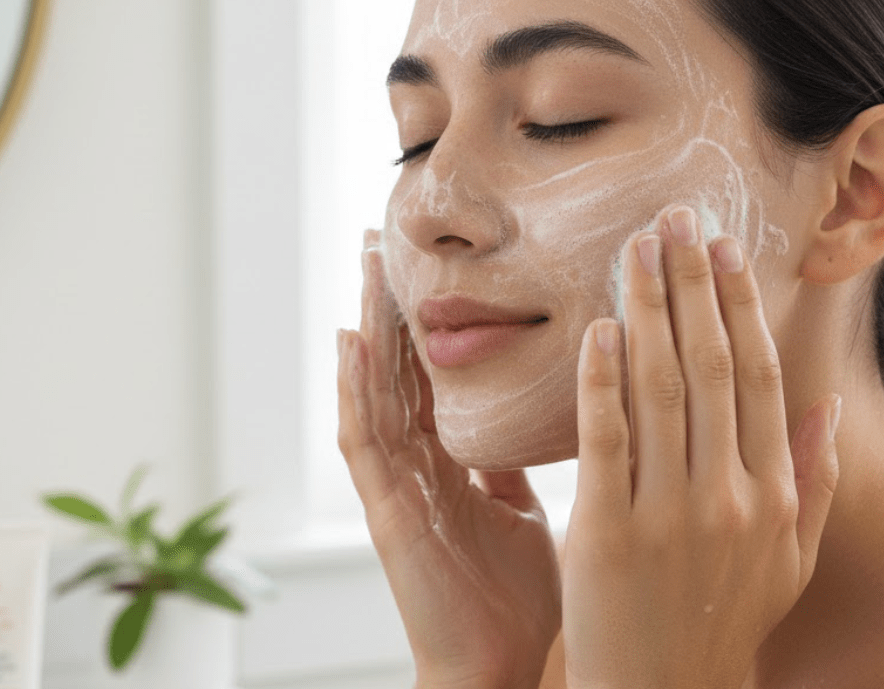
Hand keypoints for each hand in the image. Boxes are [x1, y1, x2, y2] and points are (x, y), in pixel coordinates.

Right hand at [338, 230, 560, 688]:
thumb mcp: (525, 508)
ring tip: (364, 266)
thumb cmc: (523, 597)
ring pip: (374, 389)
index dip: (424, 318)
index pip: (430, 373)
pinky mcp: (388, 514)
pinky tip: (351, 341)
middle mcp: (416, 465)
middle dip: (386, 305)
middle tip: (378, 239)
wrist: (508, 670)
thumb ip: (513, 461)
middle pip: (395, 368)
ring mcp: (397, 486)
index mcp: (450, 461)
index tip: (424, 263)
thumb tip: (532, 411)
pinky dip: (355, 390)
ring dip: (366, 326)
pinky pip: (365, 441)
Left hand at [563, 206, 840, 688]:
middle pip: (712, 366)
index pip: (762, 378)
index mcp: (772, 496)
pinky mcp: (607, 533)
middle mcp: (729, 498)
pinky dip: (602, 379)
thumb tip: (829, 409)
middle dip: (690, 285)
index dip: (740, 306)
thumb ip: (814, 483)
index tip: (721, 249)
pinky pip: (607, 440)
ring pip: (660, 388)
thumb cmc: (722, 619)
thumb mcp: (789, 560)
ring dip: (646, 311)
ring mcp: (668, 516)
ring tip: (633, 251)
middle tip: (671, 220)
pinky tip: (599, 328)